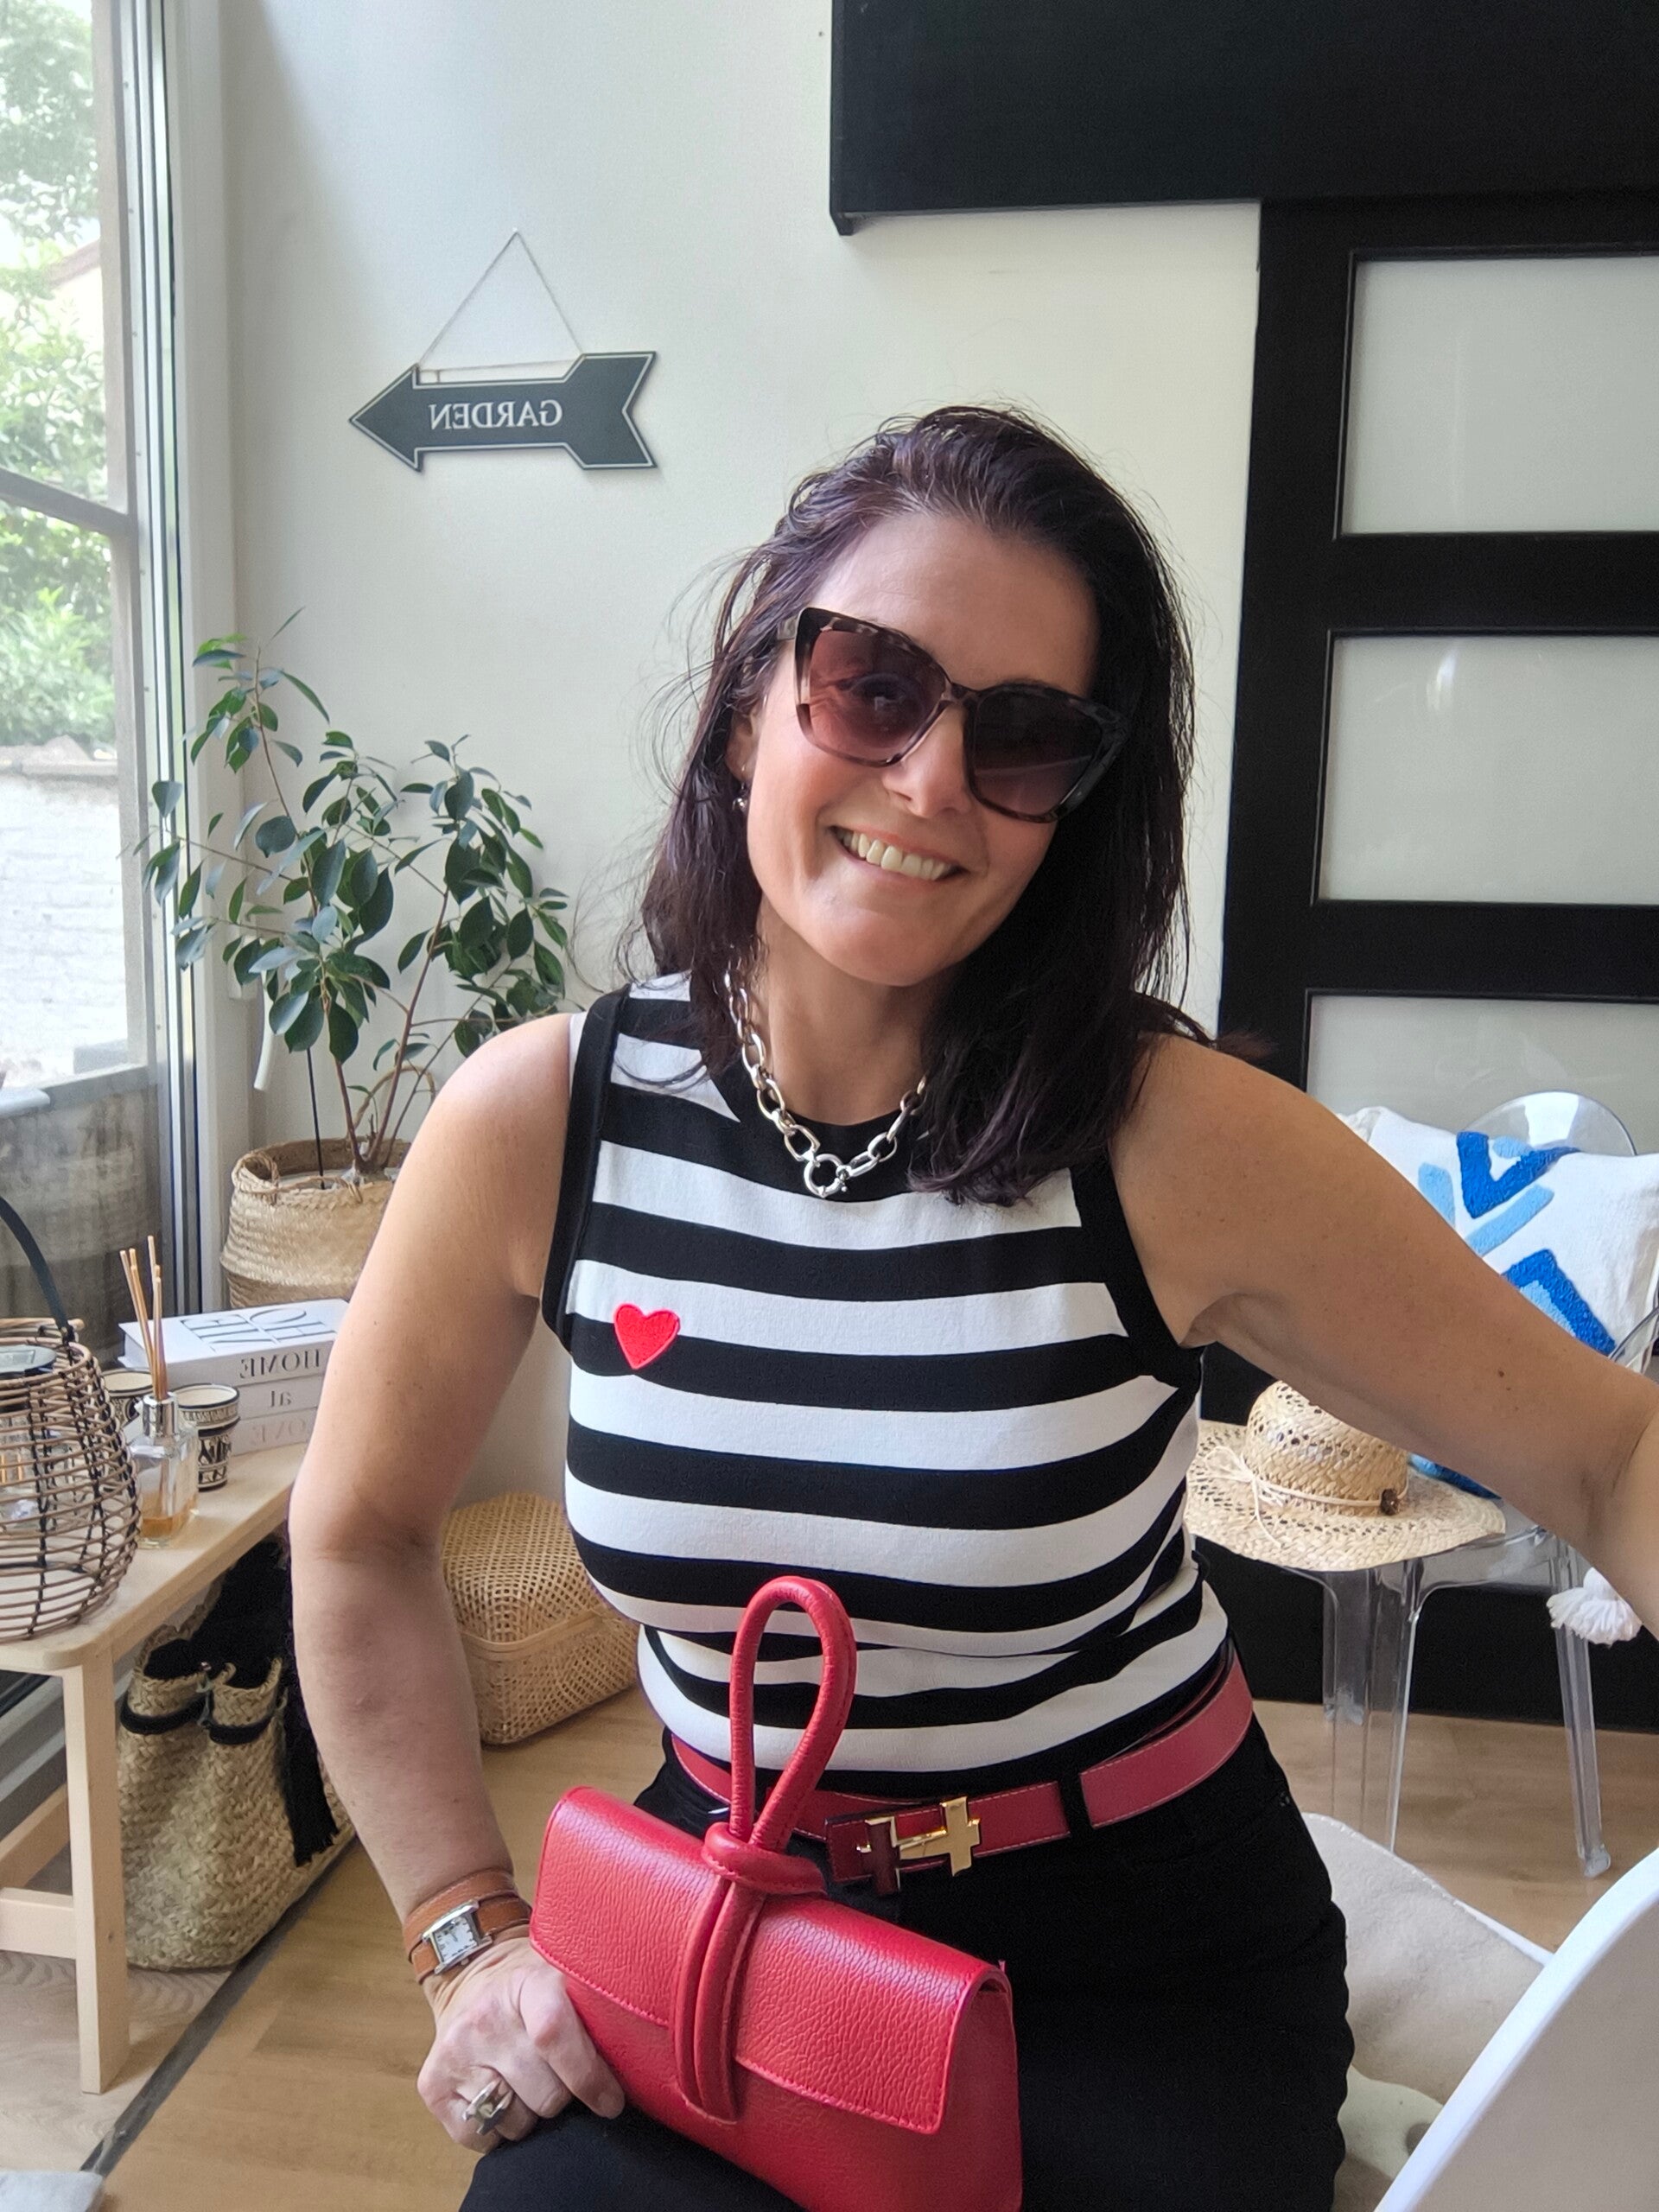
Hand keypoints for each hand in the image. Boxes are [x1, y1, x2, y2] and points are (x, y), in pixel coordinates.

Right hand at [417, 1930, 625, 2150]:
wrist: (471, 1972)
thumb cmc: (535, 1984)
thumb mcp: (568, 1977)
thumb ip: (599, 2011)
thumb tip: (646, 2061)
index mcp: (527, 1983)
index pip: (555, 2035)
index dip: (589, 2077)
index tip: (612, 2101)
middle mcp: (484, 2017)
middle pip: (546, 2094)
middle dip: (564, 2095)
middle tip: (561, 2074)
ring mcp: (455, 2051)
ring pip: (518, 2122)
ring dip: (533, 2112)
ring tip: (530, 2078)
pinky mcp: (433, 2084)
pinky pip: (482, 2138)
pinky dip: (500, 2128)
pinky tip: (503, 2092)